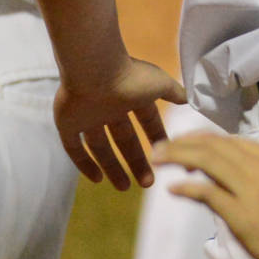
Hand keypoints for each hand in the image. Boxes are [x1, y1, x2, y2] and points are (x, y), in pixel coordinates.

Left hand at [56, 56, 184, 188]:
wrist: (94, 70)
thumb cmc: (131, 76)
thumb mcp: (161, 84)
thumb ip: (175, 93)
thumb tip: (190, 99)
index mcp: (132, 97)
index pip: (147, 121)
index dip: (156, 139)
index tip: (166, 156)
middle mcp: (111, 108)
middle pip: (124, 140)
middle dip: (136, 162)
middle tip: (147, 183)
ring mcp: (88, 117)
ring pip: (100, 147)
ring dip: (112, 167)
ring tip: (124, 188)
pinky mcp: (67, 124)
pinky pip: (75, 148)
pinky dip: (84, 164)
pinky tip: (97, 179)